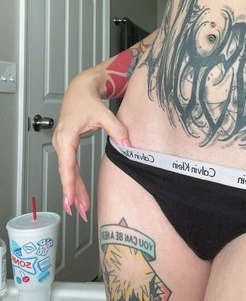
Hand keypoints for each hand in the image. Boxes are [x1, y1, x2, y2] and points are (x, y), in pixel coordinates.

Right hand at [52, 71, 130, 220]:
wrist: (81, 88)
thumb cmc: (88, 98)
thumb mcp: (104, 113)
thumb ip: (117, 130)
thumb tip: (128, 146)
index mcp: (67, 136)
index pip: (67, 166)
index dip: (69, 185)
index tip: (71, 201)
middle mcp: (61, 142)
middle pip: (66, 173)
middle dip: (72, 194)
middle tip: (78, 212)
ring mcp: (63, 144)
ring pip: (68, 172)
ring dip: (74, 190)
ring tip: (80, 209)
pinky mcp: (68, 146)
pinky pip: (70, 167)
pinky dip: (74, 181)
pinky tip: (78, 194)